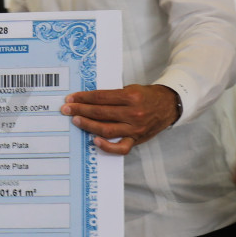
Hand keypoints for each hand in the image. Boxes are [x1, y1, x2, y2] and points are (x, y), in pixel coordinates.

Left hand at [60, 84, 181, 154]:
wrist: (169, 106)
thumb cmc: (147, 96)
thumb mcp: (132, 89)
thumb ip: (113, 96)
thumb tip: (89, 100)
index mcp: (131, 96)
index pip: (101, 97)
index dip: (84, 98)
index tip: (72, 98)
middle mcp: (133, 113)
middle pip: (100, 112)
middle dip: (80, 110)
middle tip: (67, 109)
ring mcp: (135, 128)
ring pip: (106, 129)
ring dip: (88, 125)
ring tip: (75, 120)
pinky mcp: (136, 139)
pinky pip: (120, 148)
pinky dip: (107, 146)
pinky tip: (94, 140)